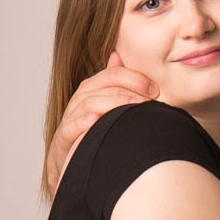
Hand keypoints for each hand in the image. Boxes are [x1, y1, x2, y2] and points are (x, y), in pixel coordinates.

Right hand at [46, 52, 157, 195]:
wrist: (67, 163)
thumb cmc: (90, 133)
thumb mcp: (103, 106)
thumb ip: (112, 83)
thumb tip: (117, 56)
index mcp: (92, 90)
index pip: (113, 74)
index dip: (135, 78)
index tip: (156, 89)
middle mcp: (80, 100)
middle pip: (104, 86)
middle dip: (130, 90)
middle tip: (152, 99)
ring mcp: (71, 118)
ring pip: (90, 103)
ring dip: (115, 103)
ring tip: (135, 107)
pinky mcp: (63, 138)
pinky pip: (72, 127)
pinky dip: (85, 122)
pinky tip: (99, 120)